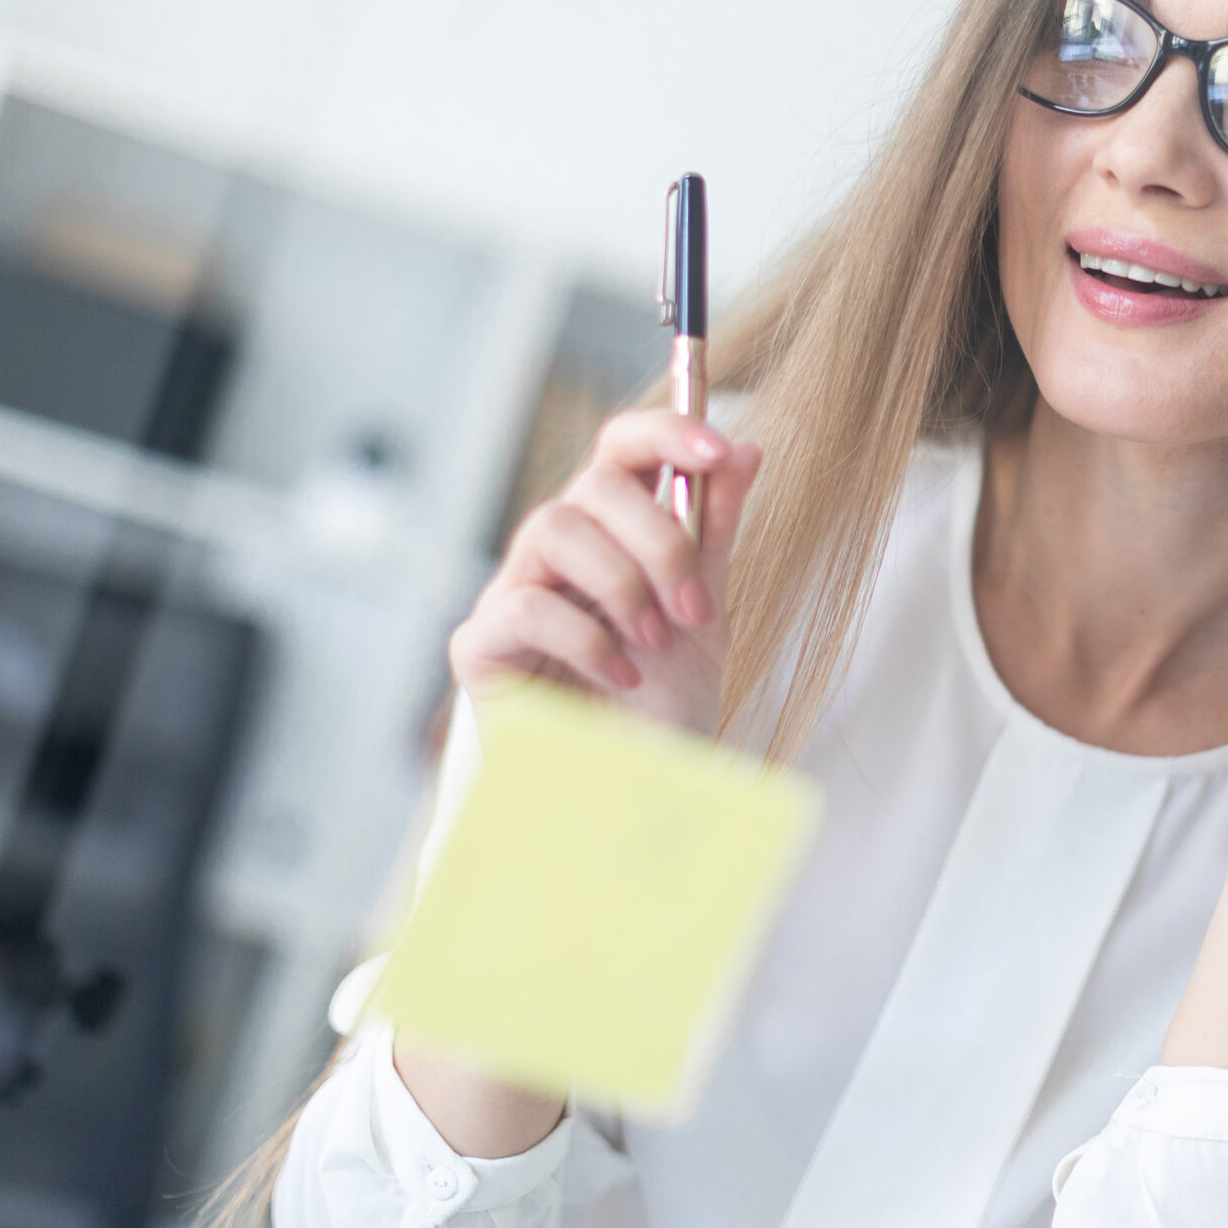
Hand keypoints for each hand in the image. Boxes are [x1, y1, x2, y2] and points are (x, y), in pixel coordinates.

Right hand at [447, 408, 763, 734]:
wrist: (634, 796)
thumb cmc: (662, 708)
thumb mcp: (707, 612)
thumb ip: (715, 531)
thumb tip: (746, 448)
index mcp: (612, 532)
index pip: (622, 449)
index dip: (665, 431)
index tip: (718, 447)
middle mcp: (557, 552)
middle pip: (593, 484)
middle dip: (659, 541)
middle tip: (694, 608)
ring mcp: (513, 593)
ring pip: (554, 529)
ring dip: (623, 586)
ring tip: (655, 644)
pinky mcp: (480, 646)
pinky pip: (526, 605)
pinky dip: (586, 639)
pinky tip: (620, 676)